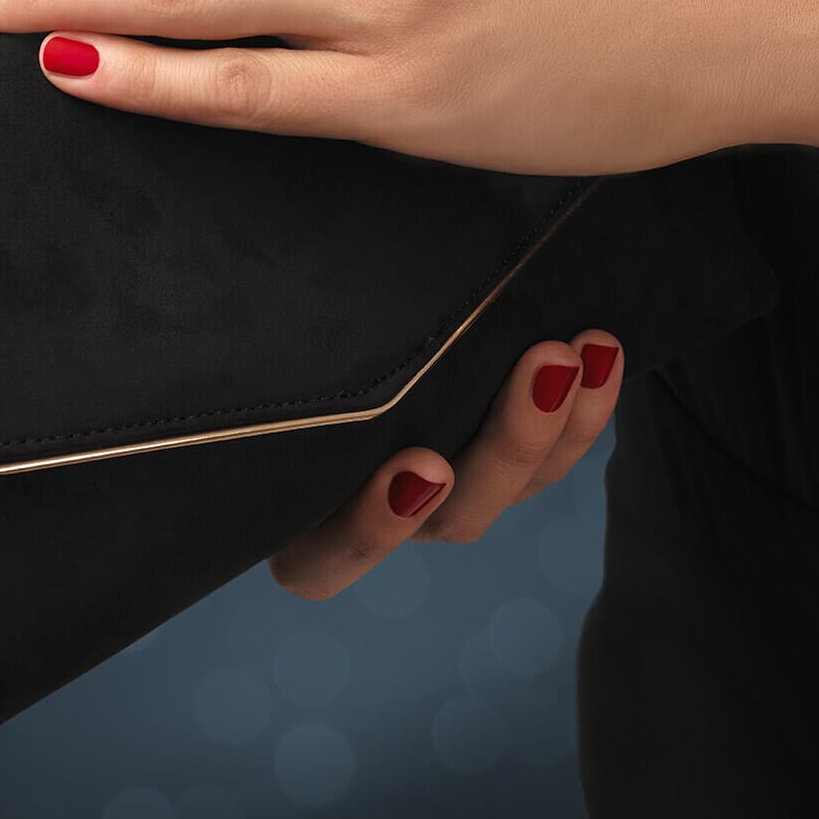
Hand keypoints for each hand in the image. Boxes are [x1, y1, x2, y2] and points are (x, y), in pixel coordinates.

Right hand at [267, 331, 621, 599]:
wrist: (332, 296)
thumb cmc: (285, 324)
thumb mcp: (277, 336)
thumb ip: (283, 333)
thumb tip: (216, 256)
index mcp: (299, 510)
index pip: (323, 561)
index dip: (373, 528)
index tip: (419, 462)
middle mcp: (379, 512)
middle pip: (451, 518)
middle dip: (508, 445)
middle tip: (543, 367)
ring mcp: (446, 490)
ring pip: (512, 487)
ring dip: (557, 422)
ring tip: (582, 348)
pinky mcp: (504, 458)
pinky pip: (555, 455)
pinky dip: (586, 407)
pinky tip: (603, 346)